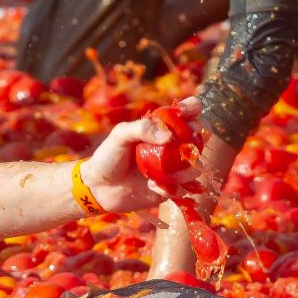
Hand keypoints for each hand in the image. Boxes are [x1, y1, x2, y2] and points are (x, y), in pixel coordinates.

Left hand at [79, 99, 202, 213]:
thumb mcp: (120, 135)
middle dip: (196, 141)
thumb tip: (168, 136)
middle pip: (198, 138)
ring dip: (184, 170)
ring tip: (164, 174)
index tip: (188, 111)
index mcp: (161, 128)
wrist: (99, 187)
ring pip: (193, 167)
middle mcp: (171, 147)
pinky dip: (169, 187)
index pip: (186, 113)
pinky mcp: (168, 189)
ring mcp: (172, 168)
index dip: (192, 108)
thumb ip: (142, 129)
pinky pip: (181, 189)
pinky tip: (151, 186)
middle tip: (182, 145)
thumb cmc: (108, 156)